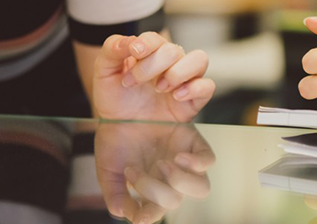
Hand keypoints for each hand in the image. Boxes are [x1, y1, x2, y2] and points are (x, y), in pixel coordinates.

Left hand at [93, 32, 215, 121]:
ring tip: (160, 88)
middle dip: (152, 66)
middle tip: (135, 82)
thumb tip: (130, 40)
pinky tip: (176, 96)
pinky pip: (208, 86)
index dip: (147, 43)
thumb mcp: (104, 72)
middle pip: (174, 50)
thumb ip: (112, 50)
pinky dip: (194, 88)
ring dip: (178, 72)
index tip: (135, 52)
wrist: (121, 125)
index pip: (156, 38)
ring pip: (200, 59)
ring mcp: (185, 79)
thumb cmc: (116, 98)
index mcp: (150, 52)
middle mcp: (171, 62)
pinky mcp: (194, 99)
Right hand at [95, 121, 215, 223]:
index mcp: (150, 188)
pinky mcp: (193, 142)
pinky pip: (208, 160)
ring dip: (182, 181)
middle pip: (177, 201)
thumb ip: (114, 192)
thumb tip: (121, 214)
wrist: (123, 104)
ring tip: (163, 164)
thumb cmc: (116, 137)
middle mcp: (170, 179)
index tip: (140, 217)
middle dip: (159, 194)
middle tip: (136, 171)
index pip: (155, 211)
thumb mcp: (108, 167)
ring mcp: (184, 162)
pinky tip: (178, 156)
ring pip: (201, 187)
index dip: (149, 216)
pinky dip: (197, 163)